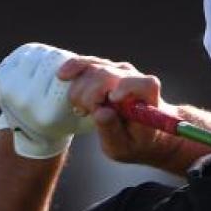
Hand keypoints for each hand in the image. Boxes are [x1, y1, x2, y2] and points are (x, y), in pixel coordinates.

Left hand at [0, 43, 95, 158]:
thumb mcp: (90, 119)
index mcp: (48, 113)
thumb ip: (102, 105)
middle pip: (54, 59)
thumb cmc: (68, 122)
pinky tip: (42, 65)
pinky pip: (25, 52)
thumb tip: (116, 93)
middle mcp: (25, 101)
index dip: (82, 70)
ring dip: (52, 55)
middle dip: (67, 61)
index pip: (71, 75)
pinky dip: (37, 54)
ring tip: (59, 66)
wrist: (32, 132)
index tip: (86, 76)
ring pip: (40, 52)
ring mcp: (9, 88)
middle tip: (72, 70)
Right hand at [57, 56, 182, 167]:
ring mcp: (120, 70)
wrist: (140, 131)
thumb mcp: (122, 147)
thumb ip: (112, 131)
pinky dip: (74, 68)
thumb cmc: (133, 141)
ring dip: (79, 89)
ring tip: (82, 109)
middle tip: (84, 113)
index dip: (126, 87)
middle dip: (90, 94)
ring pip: (94, 68)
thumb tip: (101, 112)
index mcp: (147, 98)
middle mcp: (135, 78)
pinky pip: (87, 63)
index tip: (113, 99)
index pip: (143, 84)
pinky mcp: (106, 67)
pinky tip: (62, 76)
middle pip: (108, 75)